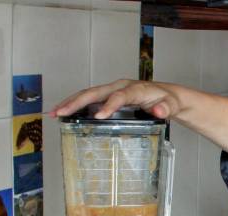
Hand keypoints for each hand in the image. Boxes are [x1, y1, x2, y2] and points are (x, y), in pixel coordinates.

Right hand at [51, 79, 183, 119]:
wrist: (168, 97)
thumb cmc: (169, 101)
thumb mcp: (172, 106)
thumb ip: (166, 108)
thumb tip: (159, 111)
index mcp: (135, 89)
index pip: (119, 96)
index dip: (109, 106)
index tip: (98, 116)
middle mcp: (120, 86)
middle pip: (95, 92)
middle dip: (76, 102)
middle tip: (61, 113)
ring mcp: (113, 90)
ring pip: (88, 94)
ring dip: (70, 103)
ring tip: (55, 113)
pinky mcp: (109, 96)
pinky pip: (90, 99)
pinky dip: (76, 105)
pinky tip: (65, 113)